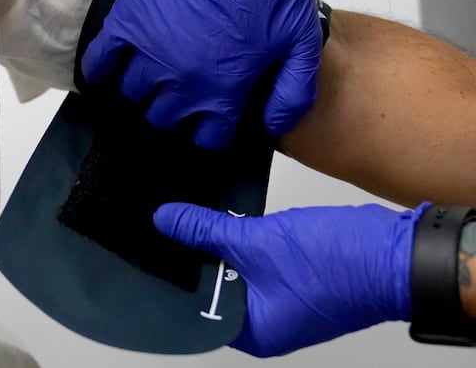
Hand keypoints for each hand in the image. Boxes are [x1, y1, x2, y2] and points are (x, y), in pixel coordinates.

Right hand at [81, 0, 321, 148]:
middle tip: (183, 92)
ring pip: (132, 92)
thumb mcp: (302, 44)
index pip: (207, 137)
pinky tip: (106, 71)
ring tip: (154, 73)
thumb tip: (269, 128)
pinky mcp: (129, 19)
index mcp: (223, 88)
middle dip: (174, 111)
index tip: (212, 118)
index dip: (211, 130)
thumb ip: (291, 96)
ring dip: (143, 89)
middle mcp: (181, 77)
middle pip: (163, 117)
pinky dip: (99, 70)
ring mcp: (150, 49)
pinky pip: (100, 59)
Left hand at [153, 202, 428, 356]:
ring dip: (217, 247)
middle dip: (193, 260)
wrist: (397, 253)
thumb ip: (205, 232)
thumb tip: (166, 221)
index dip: (173, 280)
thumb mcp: (257, 242)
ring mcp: (280, 300)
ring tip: (189, 219)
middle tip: (166, 228)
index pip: (195, 311)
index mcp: (254, 331)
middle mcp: (266, 322)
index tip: (152, 250)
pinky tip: (221, 218)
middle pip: (212, 290)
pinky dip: (239, 242)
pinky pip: (254, 261)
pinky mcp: (292, 277)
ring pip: (233, 272)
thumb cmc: (341, 265)